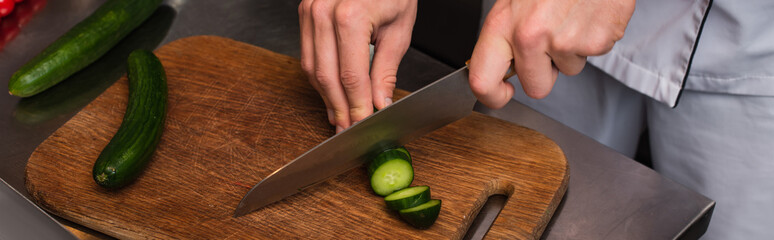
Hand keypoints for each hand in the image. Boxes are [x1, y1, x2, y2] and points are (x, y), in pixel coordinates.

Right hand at [298, 0, 416, 132]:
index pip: (351, 76)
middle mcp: (323, 13)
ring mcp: (310, 11)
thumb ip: (385, 69)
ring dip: (326, 97)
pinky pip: (308, 53)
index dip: (357, 106)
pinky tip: (331, 92)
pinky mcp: (304, 11)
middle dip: (339, 108)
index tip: (363, 125)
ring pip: (312, 69)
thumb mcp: (399, 28)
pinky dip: (320, 77)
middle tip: (348, 130)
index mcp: (351, 17)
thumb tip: (378, 103)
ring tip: (339, 116)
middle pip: (326, 77)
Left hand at [468, 0, 634, 108]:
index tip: (503, 93)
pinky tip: (587, 15)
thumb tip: (494, 66)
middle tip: (549, 41)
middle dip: (545, 72)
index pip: (482, 80)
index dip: (493, 96)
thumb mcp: (514, 0)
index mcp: (503, 24)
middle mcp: (530, 36)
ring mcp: (566, 41)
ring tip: (570, 18)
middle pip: (536, 88)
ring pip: (568, 70)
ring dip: (570, 51)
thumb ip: (503, 34)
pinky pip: (592, 55)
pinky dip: (592, 39)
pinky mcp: (597, 41)